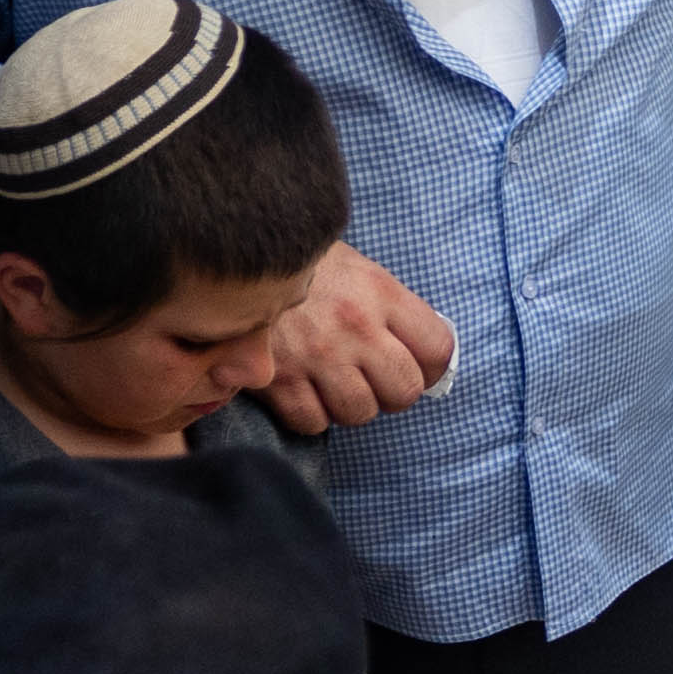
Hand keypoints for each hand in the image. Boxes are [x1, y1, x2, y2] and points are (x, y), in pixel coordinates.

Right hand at [252, 244, 462, 439]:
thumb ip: (389, 308)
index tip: (421, 369)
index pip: (438, 348)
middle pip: (404, 390)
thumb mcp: (356, 268)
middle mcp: (354, 326)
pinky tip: (303, 391)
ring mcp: (316, 355)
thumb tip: (419, 352)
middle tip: (374, 380)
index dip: (434, 367)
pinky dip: (311, 414)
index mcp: (380, 293)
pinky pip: (312, 421)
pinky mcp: (277, 378)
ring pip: (360, 412)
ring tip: (335, 384)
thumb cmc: (300, 264)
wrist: (234, 251)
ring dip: (351, 405)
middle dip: (393, 393)